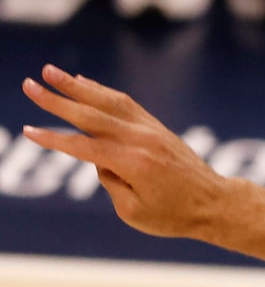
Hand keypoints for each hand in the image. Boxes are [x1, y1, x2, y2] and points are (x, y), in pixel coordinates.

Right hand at [21, 65, 226, 238]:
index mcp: (133, 163)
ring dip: (77, 85)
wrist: (214, 202)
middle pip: (91, 115)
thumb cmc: (174, 215)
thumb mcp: (134, 211)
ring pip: (108, 101)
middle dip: (57, 99)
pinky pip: (125, 103)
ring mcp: (150, 129)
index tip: (28, 129)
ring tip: (50, 71)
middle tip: (29, 83)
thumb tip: (97, 158)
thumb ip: (110, 182)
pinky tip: (83, 83)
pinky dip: (102, 91)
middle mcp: (141, 139)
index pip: (84, 147)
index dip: (54, 139)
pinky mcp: (156, 126)